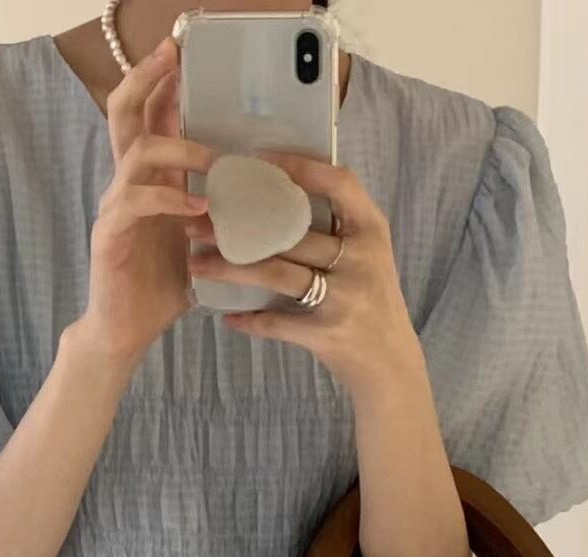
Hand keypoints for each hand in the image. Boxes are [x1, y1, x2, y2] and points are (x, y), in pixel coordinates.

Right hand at [78, 37, 215, 367]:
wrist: (126, 330)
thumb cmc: (163, 286)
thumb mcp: (201, 240)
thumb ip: (221, 210)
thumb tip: (266, 193)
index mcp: (149, 180)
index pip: (150, 115)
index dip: (163, 81)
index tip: (183, 52)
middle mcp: (128, 184)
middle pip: (125, 112)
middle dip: (150, 79)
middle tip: (173, 55)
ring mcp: (116, 206)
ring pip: (139, 151)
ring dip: (181, 149)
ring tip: (216, 164)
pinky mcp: (110, 234)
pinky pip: (136, 201)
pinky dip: (171, 200)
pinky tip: (199, 210)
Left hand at [185, 150, 423, 401]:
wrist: (390, 362)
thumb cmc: (371, 301)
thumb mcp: (368, 256)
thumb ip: (338, 228)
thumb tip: (278, 196)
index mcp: (372, 230)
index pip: (338, 183)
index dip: (298, 167)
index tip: (256, 162)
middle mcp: (361, 259)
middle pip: (291, 233)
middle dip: (238, 228)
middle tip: (198, 224)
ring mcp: (345, 297)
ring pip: (275, 274)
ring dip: (230, 269)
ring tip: (197, 264)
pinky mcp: (327, 333)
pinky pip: (276, 322)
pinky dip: (249, 319)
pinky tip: (227, 315)